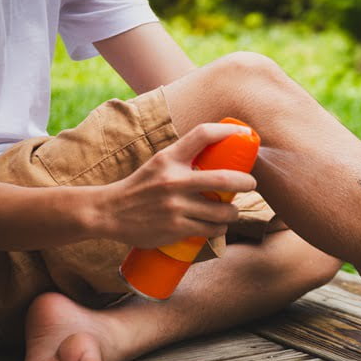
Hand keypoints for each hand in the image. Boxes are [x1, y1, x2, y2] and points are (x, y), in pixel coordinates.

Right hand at [96, 123, 256, 247]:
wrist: (108, 212)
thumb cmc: (140, 186)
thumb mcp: (159, 163)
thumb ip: (183, 157)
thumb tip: (218, 154)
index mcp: (169, 158)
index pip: (202, 134)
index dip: (228, 131)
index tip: (244, 135)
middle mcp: (173, 180)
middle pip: (224, 178)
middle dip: (246, 182)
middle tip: (251, 184)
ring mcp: (175, 205)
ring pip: (222, 210)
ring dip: (233, 212)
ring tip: (231, 211)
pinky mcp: (176, 227)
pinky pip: (210, 229)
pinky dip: (220, 228)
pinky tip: (220, 226)